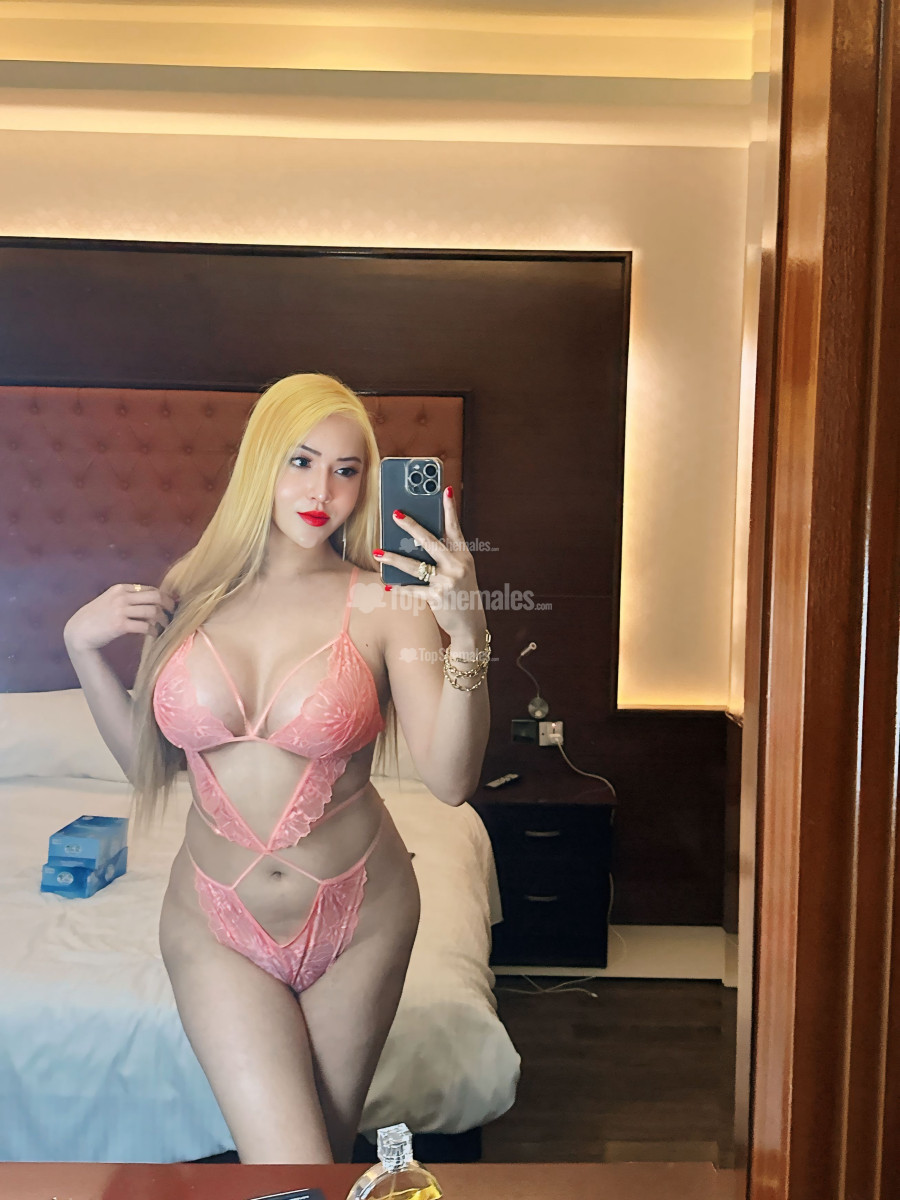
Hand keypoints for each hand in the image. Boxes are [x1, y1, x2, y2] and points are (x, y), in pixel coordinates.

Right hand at [64, 583, 174, 653]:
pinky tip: (155, 635)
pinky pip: (145, 626)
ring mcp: (120, 610)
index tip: (170, 605)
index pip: (150, 589)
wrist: (78, 631)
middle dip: (169, 605)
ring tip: (165, 627)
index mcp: (120, 588)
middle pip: (156, 597)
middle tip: (174, 614)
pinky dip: (153, 631)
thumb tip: (150, 602)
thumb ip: (126, 598)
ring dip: (163, 621)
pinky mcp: (120, 625)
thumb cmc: (94, 617)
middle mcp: (121, 596)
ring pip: (153, 611)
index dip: (164, 597)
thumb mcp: (109, 600)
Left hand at [376, 487, 485, 639]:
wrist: (471, 625)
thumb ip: (446, 555)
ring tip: (378, 552)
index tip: (445, 490)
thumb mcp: (461, 571)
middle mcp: (456, 566)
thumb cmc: (462, 593)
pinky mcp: (436, 598)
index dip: (450, 509)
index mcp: (464, 556)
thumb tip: (419, 539)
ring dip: (394, 559)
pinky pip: (413, 590)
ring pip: (415, 566)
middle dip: (411, 526)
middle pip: (430, 541)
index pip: (455, 528)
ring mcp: (447, 582)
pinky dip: (400, 588)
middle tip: (395, 514)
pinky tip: (388, 584)